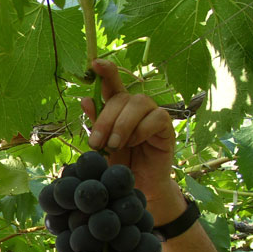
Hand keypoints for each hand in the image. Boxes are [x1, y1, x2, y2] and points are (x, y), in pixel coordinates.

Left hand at [80, 59, 176, 205]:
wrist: (138, 187)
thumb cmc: (120, 166)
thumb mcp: (103, 146)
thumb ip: (96, 124)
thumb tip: (85, 100)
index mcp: (117, 108)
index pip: (112, 84)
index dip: (105, 71)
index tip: (94, 64)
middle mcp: (135, 107)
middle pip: (121, 97)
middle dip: (105, 118)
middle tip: (97, 143)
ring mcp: (152, 114)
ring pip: (139, 103)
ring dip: (123, 124)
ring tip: (115, 145)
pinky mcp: (166, 127)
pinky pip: (156, 117)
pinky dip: (141, 130)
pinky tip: (135, 143)